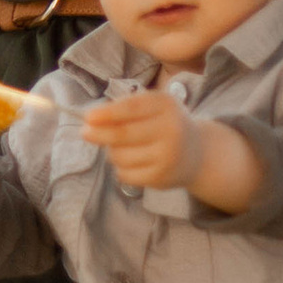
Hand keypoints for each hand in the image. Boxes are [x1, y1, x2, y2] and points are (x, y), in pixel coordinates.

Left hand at [81, 87, 195, 189]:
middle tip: (85, 133)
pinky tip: (131, 163)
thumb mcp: (153, 107)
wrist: (198, 153)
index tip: (88, 117)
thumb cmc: (165, 124)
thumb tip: (91, 120)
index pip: (132, 108)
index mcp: (166, 105)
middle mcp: (171, 130)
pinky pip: (126, 174)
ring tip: (122, 148)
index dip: (107, 113)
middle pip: (123, 134)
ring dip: (112, 152)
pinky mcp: (161, 178)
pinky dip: (120, 169)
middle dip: (99, 134)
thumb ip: (125, 109)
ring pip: (120, 156)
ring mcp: (167, 156)